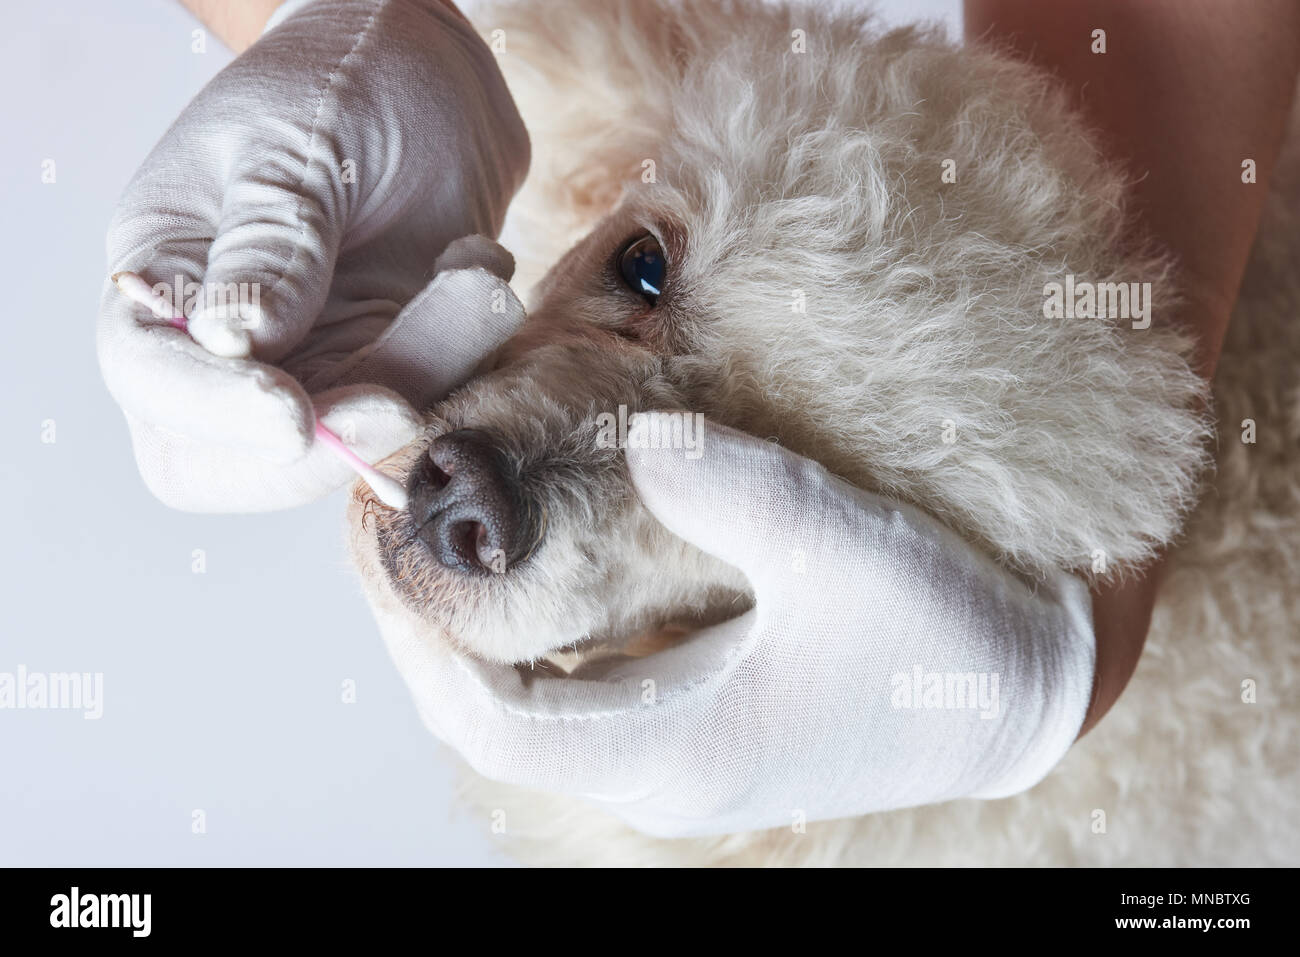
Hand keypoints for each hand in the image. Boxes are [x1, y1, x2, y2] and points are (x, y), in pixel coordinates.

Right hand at [97, 0, 528, 510]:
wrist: (434, 79)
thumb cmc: (346, 82)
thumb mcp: (299, 144)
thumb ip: (271, 241)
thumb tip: (234, 342)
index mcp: (165, 269)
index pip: (150, 374)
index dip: (215, 411)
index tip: (294, 415)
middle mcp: (223, 337)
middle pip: (226, 457)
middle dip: (319, 447)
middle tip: (401, 402)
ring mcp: (307, 362)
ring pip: (341, 445)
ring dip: (420, 381)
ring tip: (469, 277)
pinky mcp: (383, 370)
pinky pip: (419, 405)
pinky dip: (461, 359)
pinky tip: (476, 270)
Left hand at [371, 422, 1095, 837]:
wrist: (1010, 695)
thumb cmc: (941, 640)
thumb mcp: (846, 551)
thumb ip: (736, 493)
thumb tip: (640, 444)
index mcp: (679, 750)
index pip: (494, 719)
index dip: (415, 637)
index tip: (378, 544)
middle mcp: (660, 771)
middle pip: (493, 712)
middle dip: (423, 623)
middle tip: (388, 520)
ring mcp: (675, 756)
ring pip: (530, 704)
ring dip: (469, 627)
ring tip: (435, 534)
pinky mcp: (696, 727)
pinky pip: (578, 688)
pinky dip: (532, 630)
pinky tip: (526, 565)